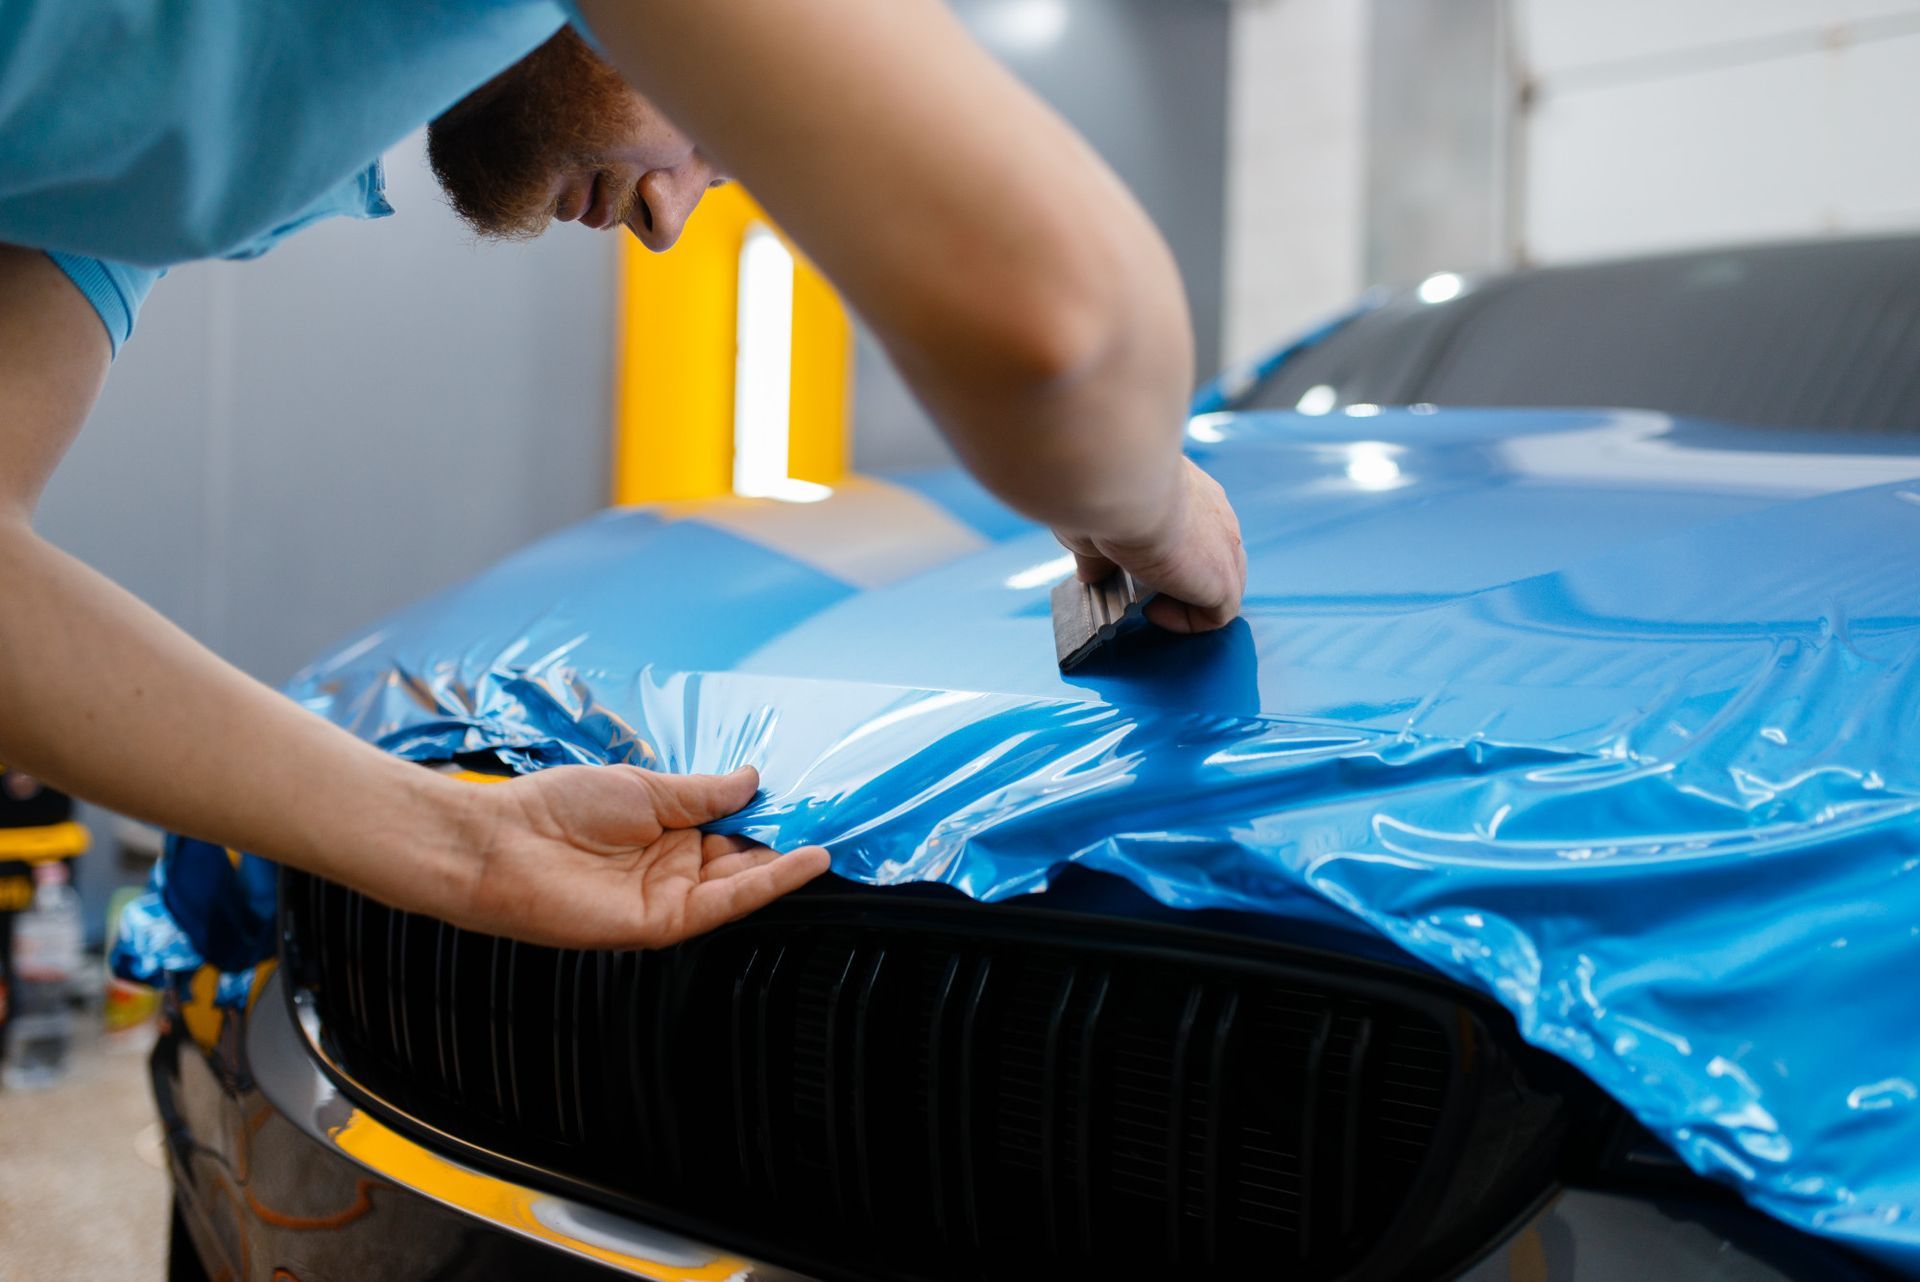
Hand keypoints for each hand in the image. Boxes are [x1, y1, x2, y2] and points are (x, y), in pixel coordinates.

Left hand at [456, 764, 829, 948]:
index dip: (768, 817)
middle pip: (742, 858)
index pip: (730, 827)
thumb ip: (702, 792)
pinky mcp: (662, 923)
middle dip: (784, 842)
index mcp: (666, 832)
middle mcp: (672, 868)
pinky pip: (724, 903)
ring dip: (786, 865)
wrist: (501, 844)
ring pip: (741, 883)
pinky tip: (802, 863)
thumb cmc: (558, 808)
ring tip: (831, 840)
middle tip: (832, 821)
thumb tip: (753, 780)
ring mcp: (668, 897)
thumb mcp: (643, 787)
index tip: (808, 802)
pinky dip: (766, 885)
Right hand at [1053, 458, 1245, 632]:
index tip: (1132, 560)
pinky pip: (1217, 615)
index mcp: (1188, 490)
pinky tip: (1152, 609)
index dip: (1167, 551)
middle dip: (1178, 578)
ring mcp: (1226, 546)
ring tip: (1145, 600)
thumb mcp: (1094, 524)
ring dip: (1184, 599)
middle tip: (1138, 583)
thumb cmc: (1102, 489)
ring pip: (1220, 585)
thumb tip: (1090, 574)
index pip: (1193, 526)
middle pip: (1212, 556)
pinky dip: (1186, 620)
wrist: (1118, 480)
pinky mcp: (1224, 578)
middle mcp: (1215, 511)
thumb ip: (1097, 553)